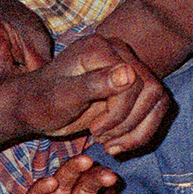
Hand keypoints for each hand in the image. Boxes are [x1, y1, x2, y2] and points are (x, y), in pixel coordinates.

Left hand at [17, 34, 170, 152]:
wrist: (34, 106)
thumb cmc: (41, 101)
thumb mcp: (63, 96)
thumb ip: (94, 83)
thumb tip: (129, 73)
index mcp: (101, 48)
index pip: (134, 81)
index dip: (120, 112)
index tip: (95, 131)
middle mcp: (119, 52)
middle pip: (152, 91)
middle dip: (129, 123)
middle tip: (101, 139)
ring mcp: (129, 67)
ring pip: (159, 101)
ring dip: (138, 131)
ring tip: (109, 144)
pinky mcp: (134, 86)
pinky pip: (156, 110)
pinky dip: (141, 133)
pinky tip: (119, 144)